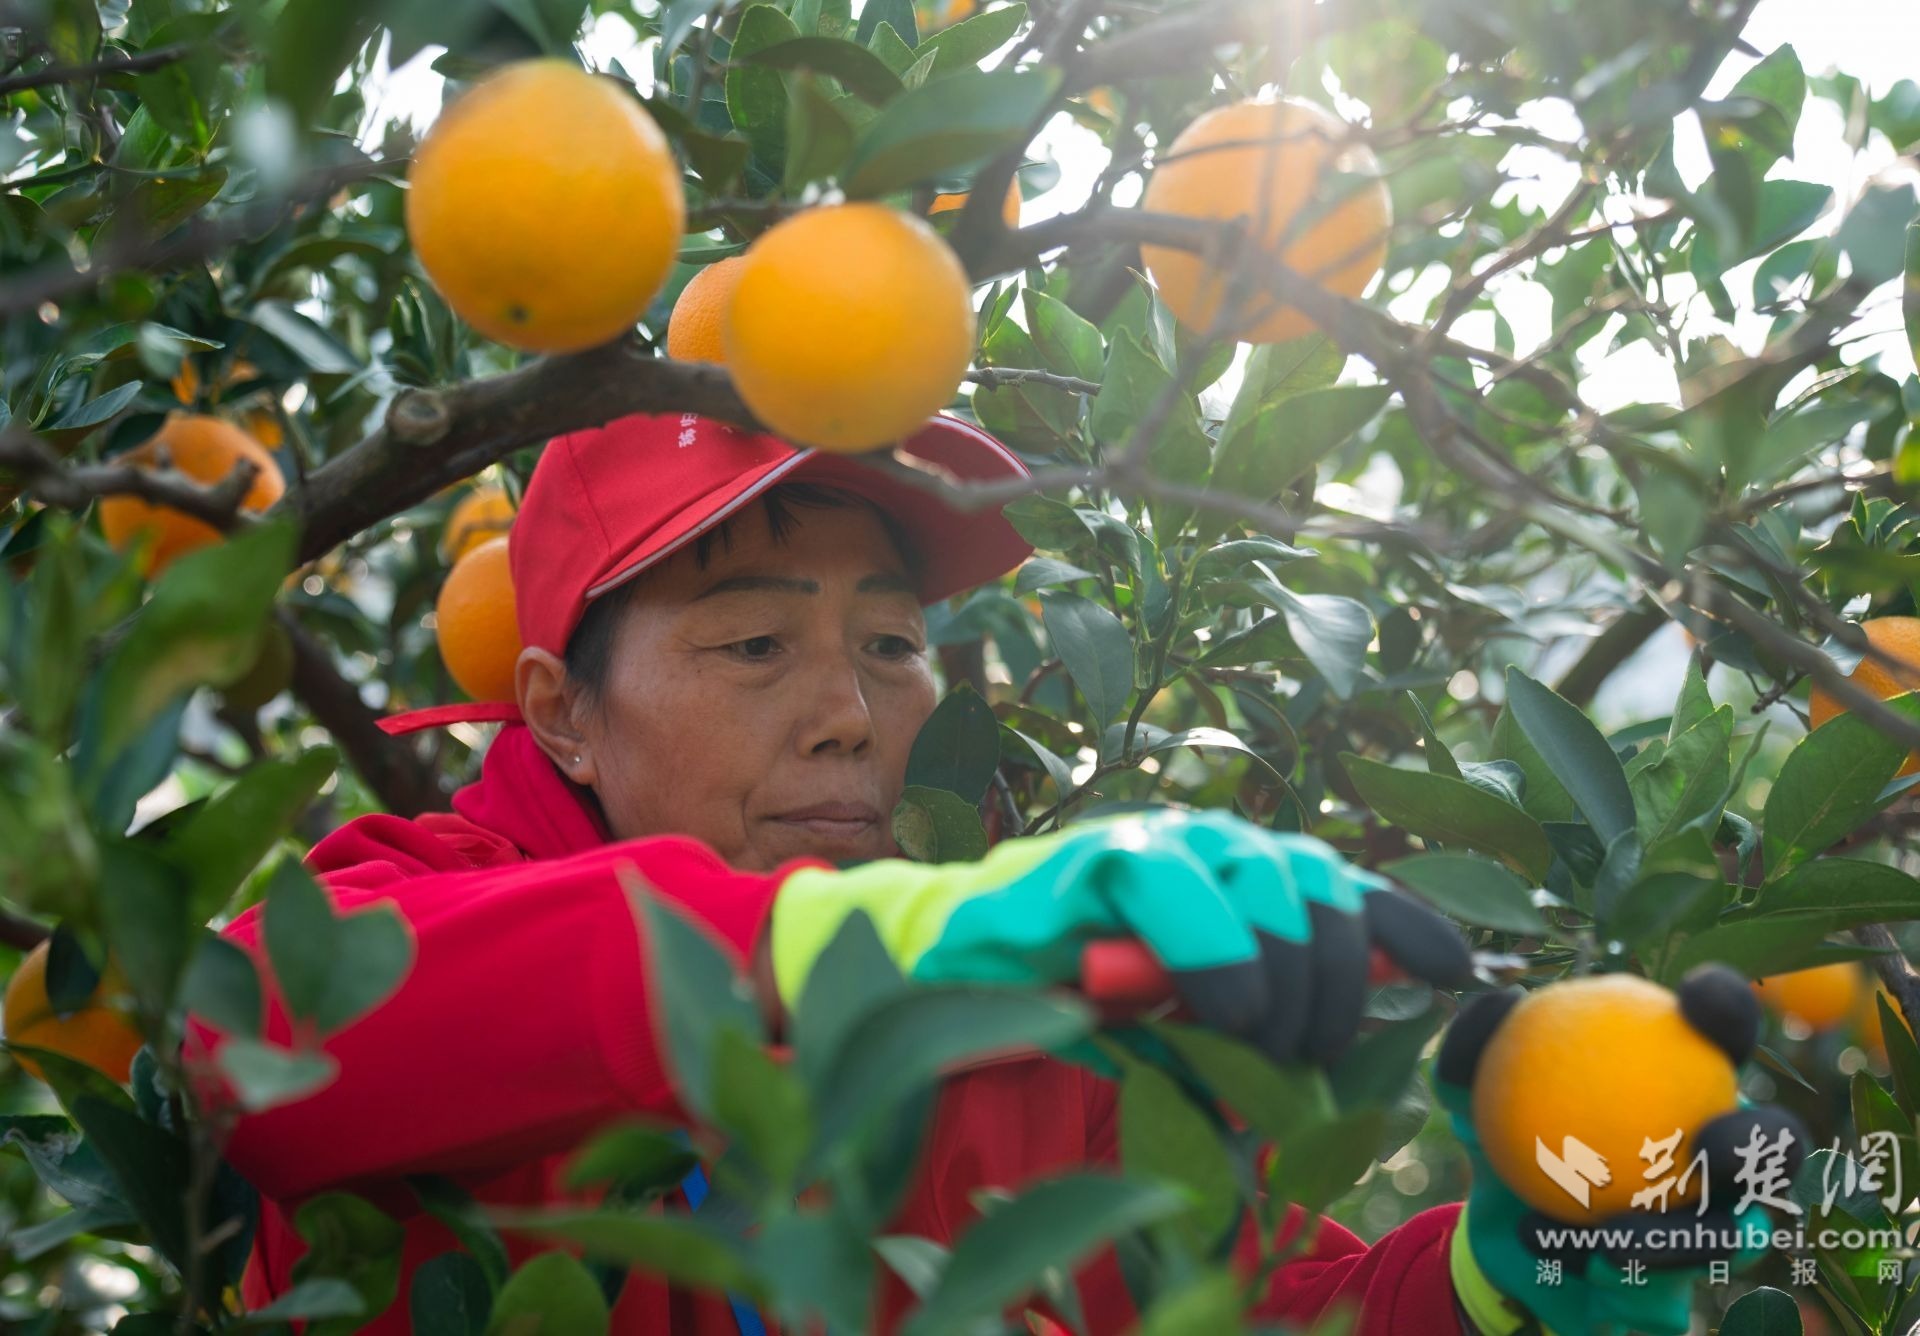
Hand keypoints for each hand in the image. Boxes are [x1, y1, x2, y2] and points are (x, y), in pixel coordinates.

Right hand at [769, 807, 1471, 1064]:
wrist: (950, 966)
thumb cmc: (1070, 993)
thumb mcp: (1182, 1016)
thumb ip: (1252, 1017)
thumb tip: (1331, 1054)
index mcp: (1238, 872)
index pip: (1344, 883)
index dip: (1405, 925)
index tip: (1457, 976)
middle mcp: (1209, 840)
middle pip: (1319, 885)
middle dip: (1330, 981)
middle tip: (1298, 1053)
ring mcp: (1156, 838)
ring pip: (1267, 883)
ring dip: (1280, 977)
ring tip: (1250, 1038)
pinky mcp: (1099, 856)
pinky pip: (1183, 890)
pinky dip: (1216, 952)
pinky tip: (1220, 1003)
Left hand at [1433, 966, 1803, 1335]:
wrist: (1500, 1231)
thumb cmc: (1506, 1139)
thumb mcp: (1476, 1095)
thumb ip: (1479, 1050)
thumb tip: (1497, 1002)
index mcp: (1685, 1089)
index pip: (1721, 1039)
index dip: (1728, 1010)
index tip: (1697, 997)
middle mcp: (1717, 1159)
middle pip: (1774, 1145)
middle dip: (1758, 1142)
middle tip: (1709, 1144)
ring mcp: (1712, 1231)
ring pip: (1728, 1239)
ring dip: (1674, 1239)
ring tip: (1613, 1242)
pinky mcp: (1681, 1297)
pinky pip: (1665, 1297)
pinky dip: (1621, 1283)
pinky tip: (1582, 1267)